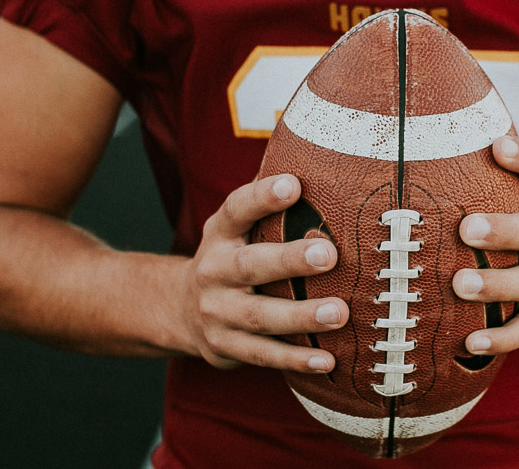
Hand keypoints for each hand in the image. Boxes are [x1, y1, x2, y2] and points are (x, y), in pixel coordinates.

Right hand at [180, 173, 347, 371]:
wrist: (178, 309)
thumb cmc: (230, 257)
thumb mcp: (236, 227)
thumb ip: (268, 203)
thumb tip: (319, 158)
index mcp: (221, 234)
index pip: (238, 210)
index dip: (263, 197)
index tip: (293, 185)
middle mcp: (213, 271)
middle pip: (251, 266)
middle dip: (289, 260)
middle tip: (328, 253)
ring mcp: (218, 312)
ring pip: (260, 316)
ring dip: (301, 316)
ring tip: (340, 312)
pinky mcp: (225, 347)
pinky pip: (263, 356)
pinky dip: (295, 360)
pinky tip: (327, 360)